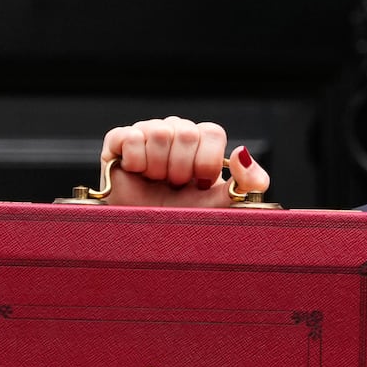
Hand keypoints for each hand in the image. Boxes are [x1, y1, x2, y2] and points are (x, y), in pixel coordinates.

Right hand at [99, 117, 269, 207]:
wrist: (145, 235)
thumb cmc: (184, 216)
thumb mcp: (223, 202)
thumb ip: (249, 181)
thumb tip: (243, 152)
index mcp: (202, 141)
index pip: (212, 132)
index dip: (206, 162)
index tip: (199, 183)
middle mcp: (176, 131)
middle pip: (186, 132)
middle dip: (181, 169)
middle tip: (174, 186)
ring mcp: (147, 132)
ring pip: (158, 133)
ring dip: (158, 167)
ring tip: (156, 182)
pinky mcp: (118, 140)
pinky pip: (130, 136)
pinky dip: (135, 162)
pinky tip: (136, 174)